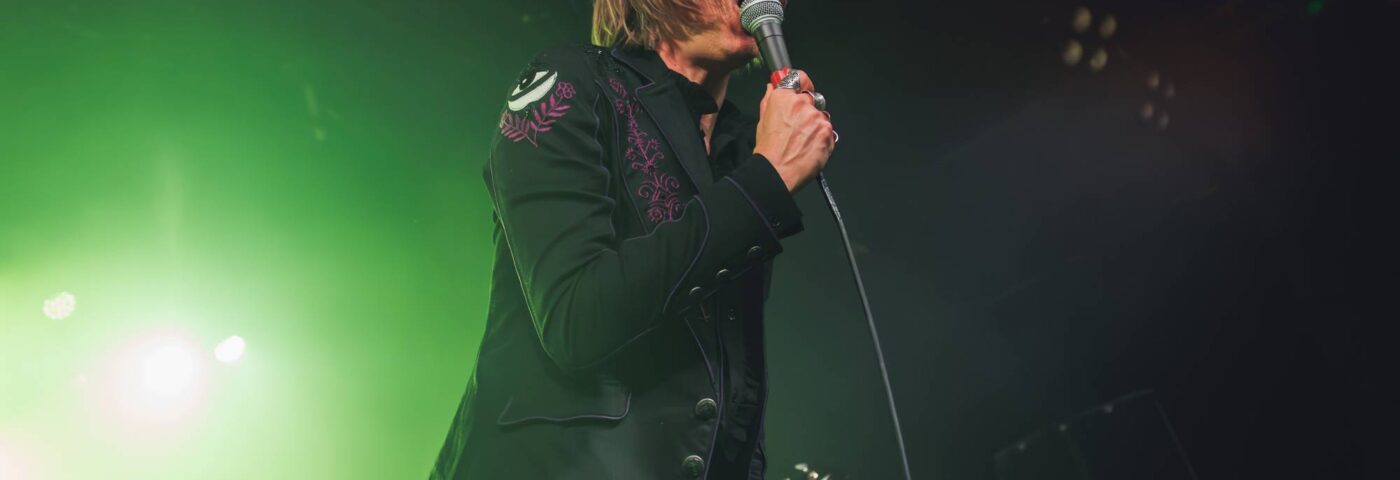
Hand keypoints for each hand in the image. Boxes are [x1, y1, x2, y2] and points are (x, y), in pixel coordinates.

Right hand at [753, 70, 834, 192]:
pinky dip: (822, 138)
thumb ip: (770, 99)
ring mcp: (817, 118)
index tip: (802, 87)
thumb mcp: (762, 121)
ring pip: (821, 116)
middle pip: (812, 99)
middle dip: (807, 109)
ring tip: (803, 141)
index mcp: (784, 98)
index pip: (799, 78)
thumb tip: (772, 87)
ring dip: (816, 125)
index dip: (802, 83)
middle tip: (798, 127)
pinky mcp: (828, 132)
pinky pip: (829, 131)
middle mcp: (803, 104)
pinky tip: (809, 148)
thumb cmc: (768, 151)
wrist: (776, 173)